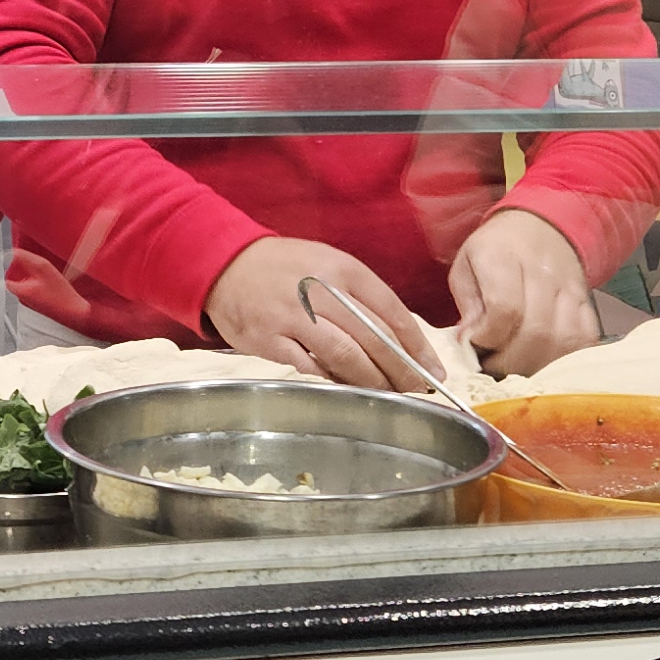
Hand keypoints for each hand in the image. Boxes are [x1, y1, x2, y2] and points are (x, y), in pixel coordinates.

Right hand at [202, 238, 439, 386]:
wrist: (226, 264)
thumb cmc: (285, 268)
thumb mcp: (328, 264)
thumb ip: (360, 297)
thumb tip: (398, 341)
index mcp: (343, 269)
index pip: (392, 311)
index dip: (417, 345)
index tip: (434, 369)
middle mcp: (321, 291)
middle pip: (374, 338)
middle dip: (402, 369)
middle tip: (418, 390)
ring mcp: (294, 317)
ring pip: (346, 356)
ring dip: (373, 381)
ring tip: (389, 396)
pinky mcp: (269, 340)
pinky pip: (310, 368)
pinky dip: (332, 382)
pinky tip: (347, 392)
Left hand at [451, 206, 597, 376]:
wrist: (542, 226)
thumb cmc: (496, 250)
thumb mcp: (466, 265)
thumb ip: (467, 305)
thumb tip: (468, 342)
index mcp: (503, 258)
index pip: (504, 309)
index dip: (489, 338)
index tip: (476, 346)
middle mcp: (542, 273)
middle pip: (536, 331)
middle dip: (510, 361)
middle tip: (493, 367)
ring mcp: (569, 289)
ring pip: (563, 341)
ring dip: (537, 365)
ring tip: (515, 368)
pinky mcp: (587, 303)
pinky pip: (584, 341)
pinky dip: (564, 360)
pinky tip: (543, 362)